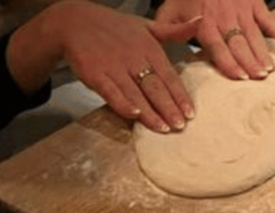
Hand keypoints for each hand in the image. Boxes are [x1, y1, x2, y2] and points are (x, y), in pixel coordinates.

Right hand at [11, 0, 199, 131]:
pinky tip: (133, 115)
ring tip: (164, 129)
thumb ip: (172, 31)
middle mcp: (133, 57)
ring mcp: (114, 66)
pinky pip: (111, 92)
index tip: (190, 113)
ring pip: (136, 93)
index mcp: (148, 46)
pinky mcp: (96, 74)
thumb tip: (200, 22)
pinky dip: (122, 104)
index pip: (168, 75)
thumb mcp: (146, 25)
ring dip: (150, 112)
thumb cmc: (113, 27)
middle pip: (155, 86)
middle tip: (181, 126)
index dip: (179, 95)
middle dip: (169, 107)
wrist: (74, 22)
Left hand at [154, 0, 274, 78]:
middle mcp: (224, 18)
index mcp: (205, 24)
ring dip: (263, 52)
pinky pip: (266, 16)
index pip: (218, 48)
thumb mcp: (169, 12)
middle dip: (250, 62)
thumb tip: (163, 55)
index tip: (240, 77)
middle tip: (259, 78)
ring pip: (253, 35)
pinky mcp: (252, 2)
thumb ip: (166, 33)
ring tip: (269, 69)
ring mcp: (241, 10)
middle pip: (239, 45)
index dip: (230, 63)